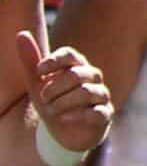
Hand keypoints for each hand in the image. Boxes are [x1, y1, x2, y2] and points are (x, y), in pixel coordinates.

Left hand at [17, 31, 109, 161]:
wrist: (63, 130)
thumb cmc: (52, 101)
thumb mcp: (36, 82)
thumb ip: (30, 60)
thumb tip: (21, 34)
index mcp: (77, 65)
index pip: (70, 55)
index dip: (53, 61)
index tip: (39, 71)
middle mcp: (93, 77)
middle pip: (76, 75)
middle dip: (54, 88)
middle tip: (43, 98)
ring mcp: (101, 96)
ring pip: (86, 92)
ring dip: (63, 102)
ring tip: (52, 110)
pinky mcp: (105, 114)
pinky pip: (97, 112)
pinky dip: (77, 115)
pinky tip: (63, 118)